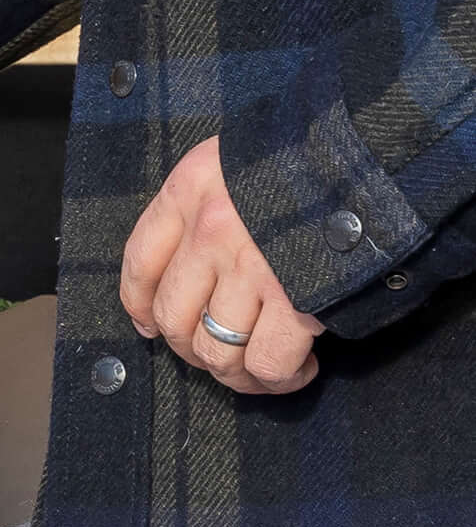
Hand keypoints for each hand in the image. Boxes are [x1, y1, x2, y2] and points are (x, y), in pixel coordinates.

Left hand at [119, 138, 320, 395]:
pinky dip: (278, 379)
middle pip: (174, 318)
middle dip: (193, 349)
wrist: (387, 146)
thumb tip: (190, 275)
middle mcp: (211, 229)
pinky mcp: (295, 298)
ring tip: (263, 370)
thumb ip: (214, 199)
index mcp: (192, 187)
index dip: (141, 306)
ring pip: (217, 350)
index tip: (150, 327)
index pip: (141, 263)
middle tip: (223, 353)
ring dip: (237, 374)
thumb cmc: (316, 152)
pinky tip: (298, 370)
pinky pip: (267, 363)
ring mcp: (251, 266)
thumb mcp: (247, 156)